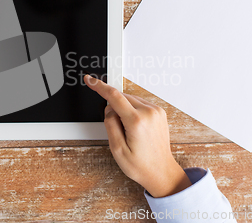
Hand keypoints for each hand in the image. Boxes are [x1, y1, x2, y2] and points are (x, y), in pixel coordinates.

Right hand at [84, 75, 191, 197]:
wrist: (161, 172)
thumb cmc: (141, 165)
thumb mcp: (117, 149)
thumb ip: (110, 124)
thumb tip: (109, 108)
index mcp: (137, 121)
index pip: (114, 97)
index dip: (100, 87)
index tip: (90, 80)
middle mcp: (149, 113)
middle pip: (122, 98)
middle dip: (114, 109)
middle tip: (119, 131)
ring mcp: (156, 111)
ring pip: (130, 100)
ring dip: (124, 111)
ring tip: (130, 133)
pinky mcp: (159, 112)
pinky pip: (139, 103)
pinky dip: (132, 111)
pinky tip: (135, 128)